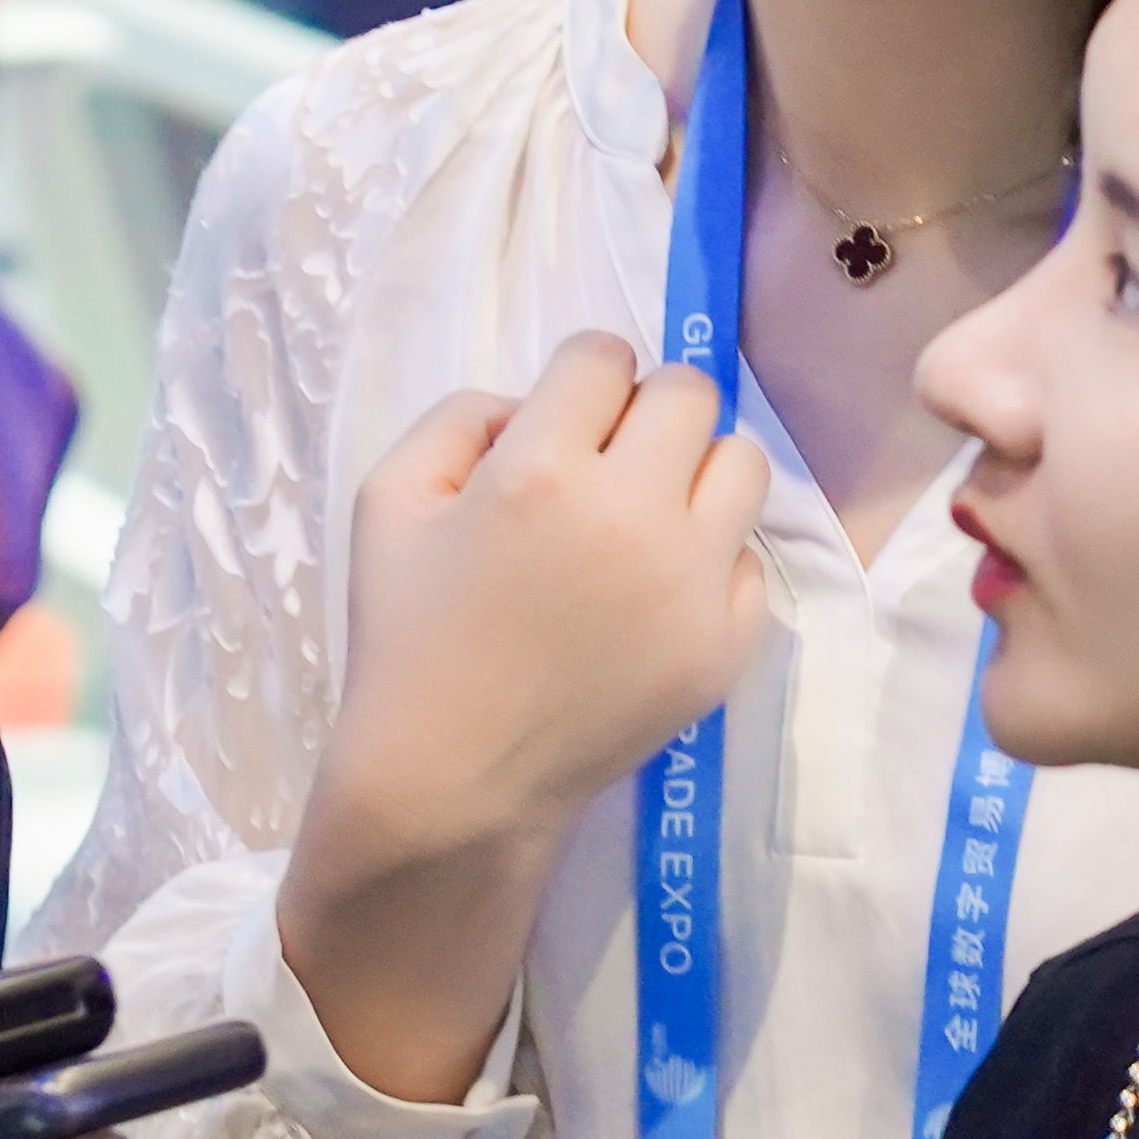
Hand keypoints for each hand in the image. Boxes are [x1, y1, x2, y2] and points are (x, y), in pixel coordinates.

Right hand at [331, 332, 770, 842]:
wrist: (454, 781)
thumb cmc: (408, 637)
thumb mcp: (388, 498)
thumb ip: (459, 417)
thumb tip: (535, 405)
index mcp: (540, 471)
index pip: (603, 356)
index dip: (577, 380)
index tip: (562, 421)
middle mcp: (631, 517)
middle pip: (688, 394)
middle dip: (644, 410)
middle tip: (608, 460)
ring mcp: (690, 586)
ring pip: (742, 466)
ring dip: (694, 473)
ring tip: (645, 518)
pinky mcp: (724, 647)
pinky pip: (750, 561)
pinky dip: (709, 563)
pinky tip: (654, 595)